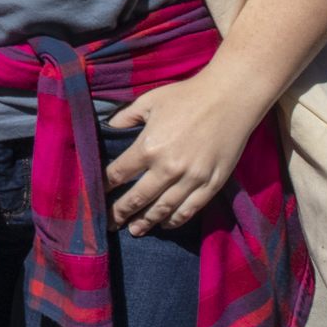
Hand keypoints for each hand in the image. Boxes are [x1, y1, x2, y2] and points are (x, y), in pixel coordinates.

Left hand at [101, 71, 271, 235]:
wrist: (230, 98)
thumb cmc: (187, 96)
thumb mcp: (148, 101)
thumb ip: (125, 118)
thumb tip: (107, 128)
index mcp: (148, 147)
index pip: (118, 174)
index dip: (104, 186)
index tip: (96, 195)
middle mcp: (168, 168)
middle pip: (137, 199)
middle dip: (120, 213)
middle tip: (108, 224)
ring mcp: (191, 178)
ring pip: (163, 209)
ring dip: (146, 222)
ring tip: (134, 231)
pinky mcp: (212, 183)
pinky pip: (190, 209)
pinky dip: (176, 219)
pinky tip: (166, 224)